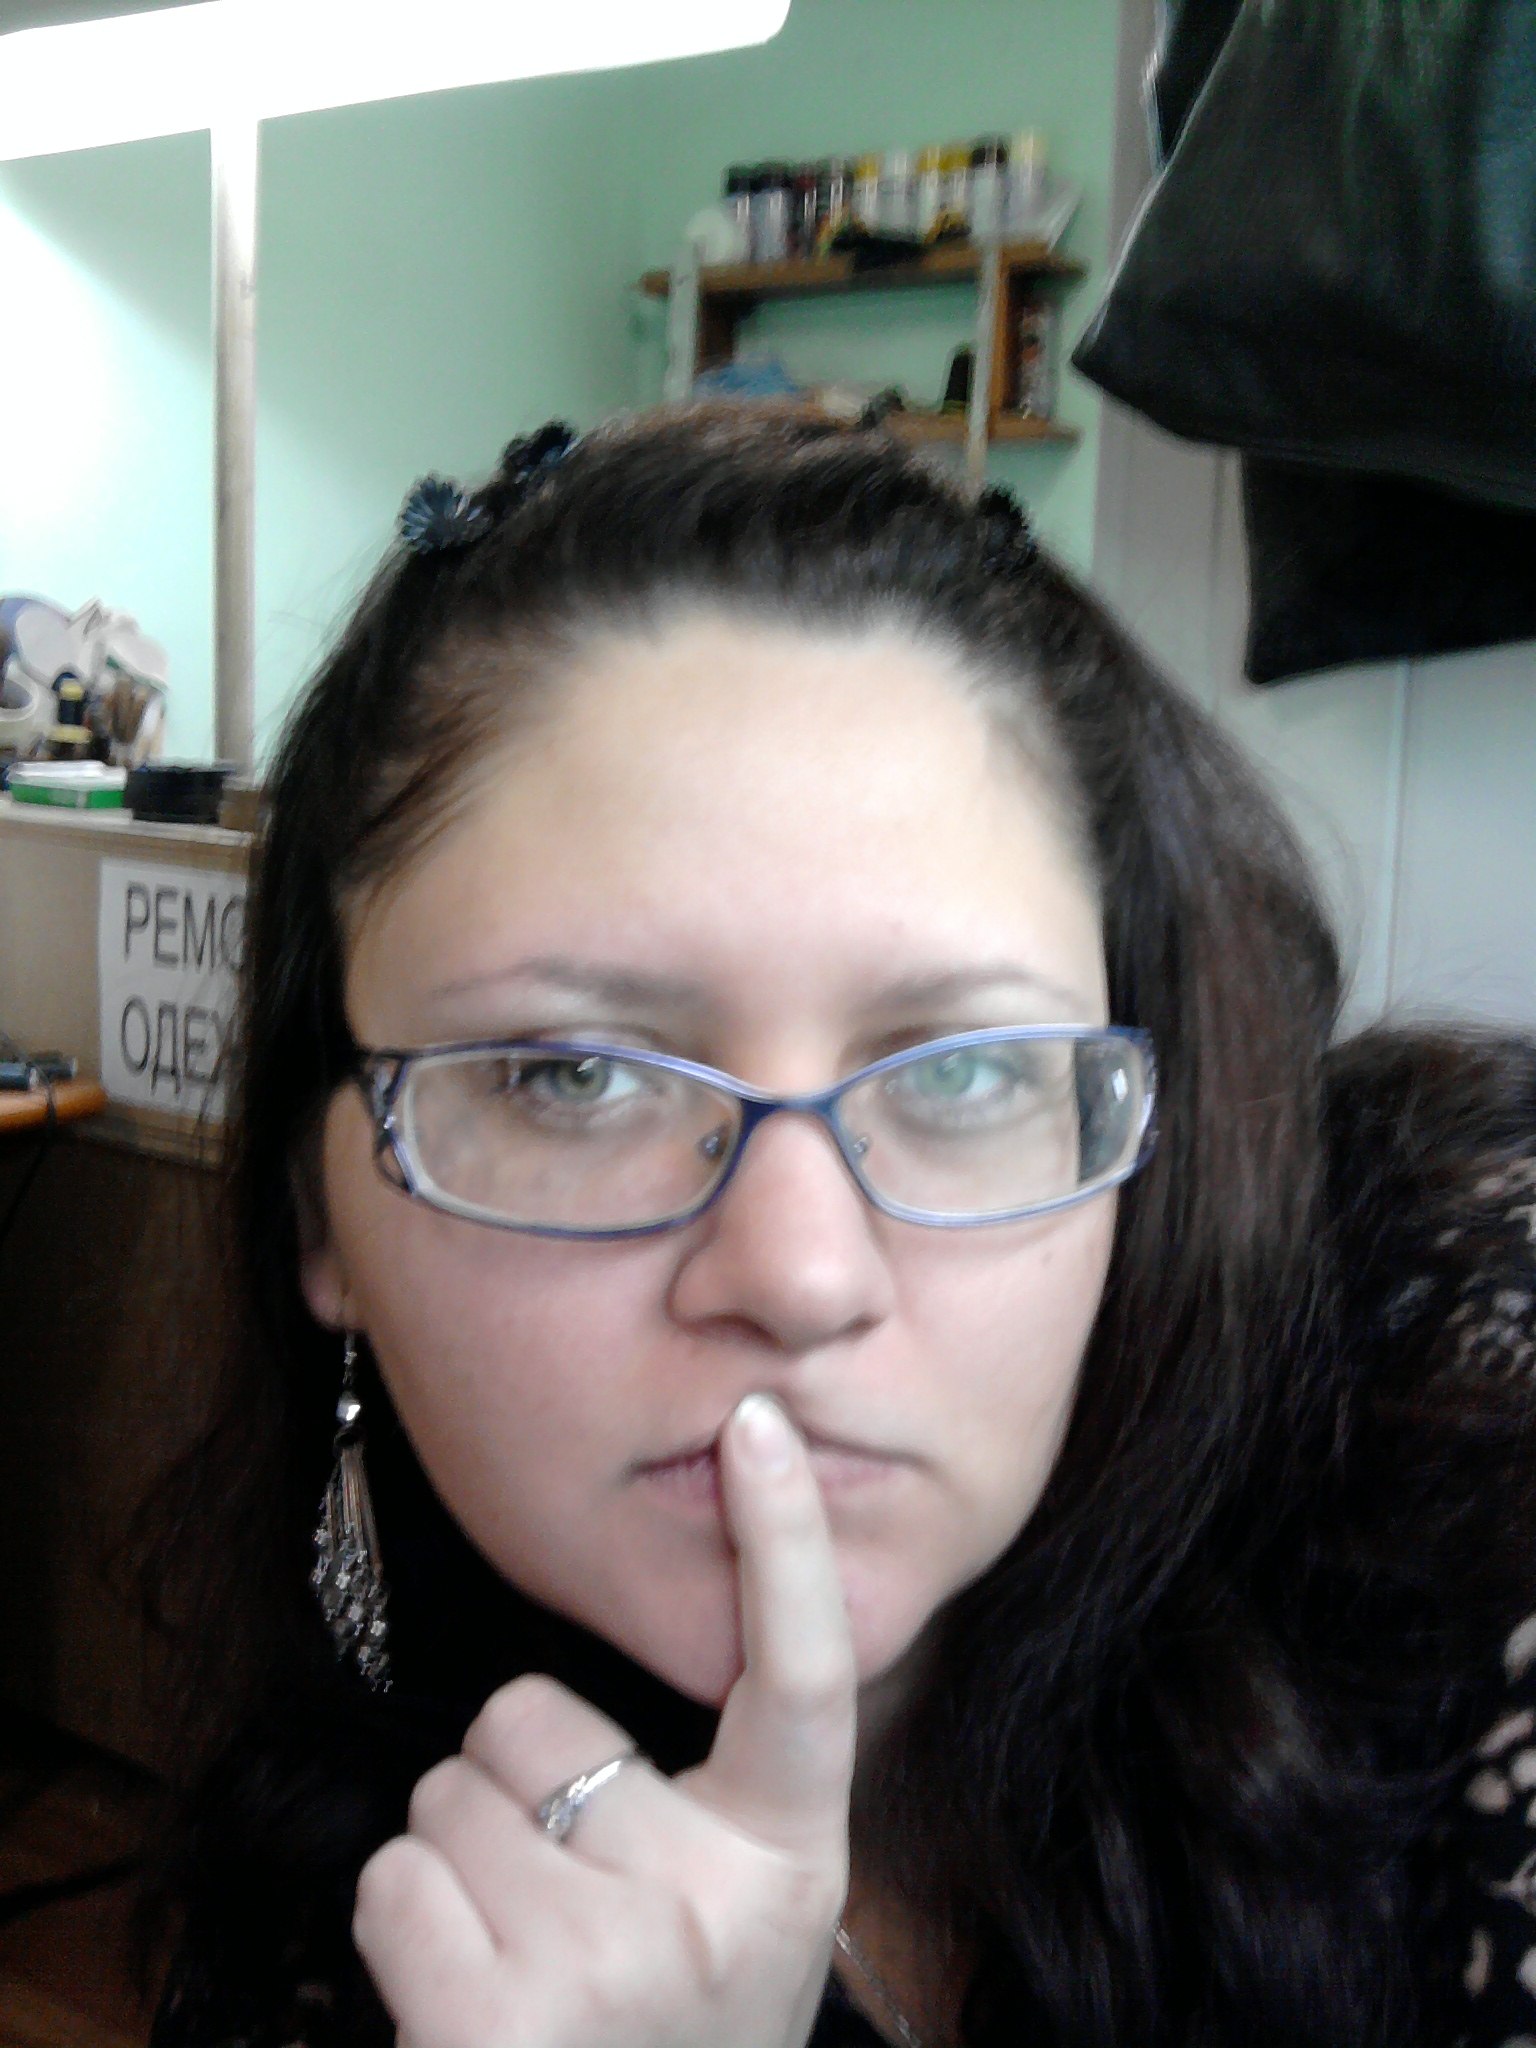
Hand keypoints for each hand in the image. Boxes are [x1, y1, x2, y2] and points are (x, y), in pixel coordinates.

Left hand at [352, 1393, 857, 2047]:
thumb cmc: (677, 2030)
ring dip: (457, 1857)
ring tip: (519, 1955)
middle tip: (564, 1895)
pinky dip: (407, 1922)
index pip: (803, 1673)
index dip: (784, 1541)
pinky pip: (395, 1875)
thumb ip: (706, 1792)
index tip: (758, 1425)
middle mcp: (713, 1903)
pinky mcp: (494, 2024)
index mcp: (787, 1857)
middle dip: (516, 1783)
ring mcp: (607, 1966)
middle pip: (532, 1717)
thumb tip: (593, 1669)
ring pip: (448, 1792)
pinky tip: (466, 1995)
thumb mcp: (739, 1914)